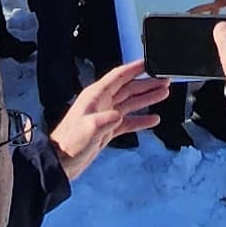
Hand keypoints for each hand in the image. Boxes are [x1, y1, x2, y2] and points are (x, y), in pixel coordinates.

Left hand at [50, 62, 161, 180]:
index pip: (119, 76)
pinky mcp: (107, 129)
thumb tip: (119, 115)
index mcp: (95, 96)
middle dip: (147, 83)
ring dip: (147, 98)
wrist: (61, 163)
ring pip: (131, 102)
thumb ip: (104, 120)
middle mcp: (101, 103)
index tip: (149, 63)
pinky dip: (141, 120)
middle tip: (164, 80)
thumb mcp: (87, 129)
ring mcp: (105, 116)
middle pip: (129, 88)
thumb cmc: (68, 144)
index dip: (135, 68)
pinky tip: (153, 119)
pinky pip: (129, 121)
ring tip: (163, 93)